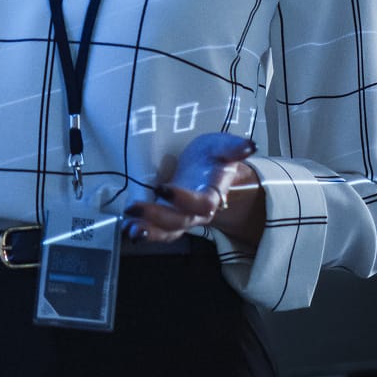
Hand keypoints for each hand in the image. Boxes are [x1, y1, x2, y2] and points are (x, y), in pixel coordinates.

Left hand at [122, 133, 263, 246]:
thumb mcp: (222, 147)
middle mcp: (197, 212)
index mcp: (212, 194)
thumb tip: (249, 145)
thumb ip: (233, 147)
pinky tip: (126, 229)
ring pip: (168, 232)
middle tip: (133, 207)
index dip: (184, 199)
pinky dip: (143, 232)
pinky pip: (157, 231)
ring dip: (148, 231)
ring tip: (130, 229)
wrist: (209, 170)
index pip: (202, 203)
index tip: (163, 188)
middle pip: (180, 221)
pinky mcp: (167, 217)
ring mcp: (182, 217)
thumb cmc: (214, 157)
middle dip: (157, 217)